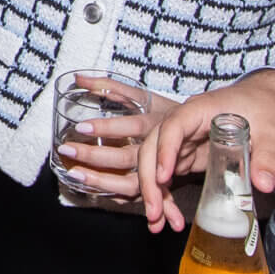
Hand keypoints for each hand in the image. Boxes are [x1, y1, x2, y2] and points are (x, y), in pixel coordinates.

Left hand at [55, 84, 177, 196]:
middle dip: (94, 156)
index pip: (131, 126)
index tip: (81, 127)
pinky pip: (139, 194)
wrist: (207, 135)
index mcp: (157, 123)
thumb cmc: (168, 113)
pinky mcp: (160, 185)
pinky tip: (92, 189)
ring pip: (132, 182)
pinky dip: (117, 195)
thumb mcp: (145, 97)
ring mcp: (159, 169)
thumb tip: (78, 78)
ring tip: (75, 174)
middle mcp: (157, 147)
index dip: (107, 127)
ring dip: (102, 182)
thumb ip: (111, 86)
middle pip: (126, 157)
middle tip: (67, 151)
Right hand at [137, 71, 274, 231]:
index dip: (165, 150)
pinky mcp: (185, 157)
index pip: (173, 127)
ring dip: (152, 193)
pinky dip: (164, 197)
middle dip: (149, 180)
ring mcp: (181, 142)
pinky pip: (167, 177)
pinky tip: (168, 218)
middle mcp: (183, 126)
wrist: (261, 102)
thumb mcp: (271, 130)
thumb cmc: (262, 108)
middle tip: (155, 211)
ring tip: (157, 222)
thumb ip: (267, 156)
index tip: (163, 176)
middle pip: (152, 147)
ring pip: (154, 165)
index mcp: (199, 111)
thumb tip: (263, 184)